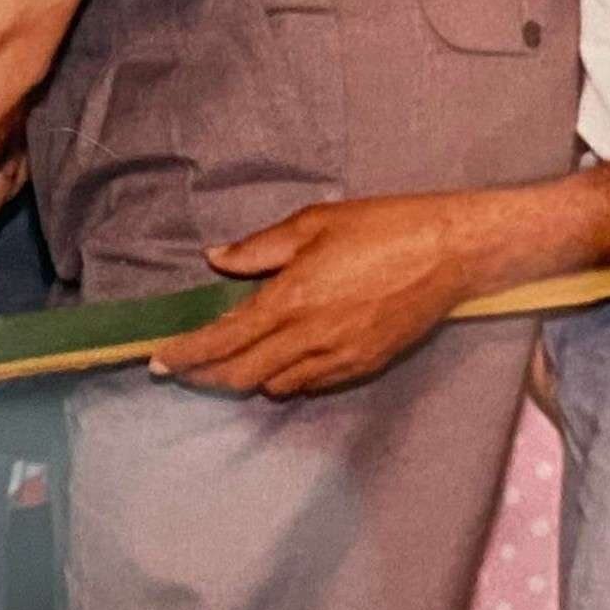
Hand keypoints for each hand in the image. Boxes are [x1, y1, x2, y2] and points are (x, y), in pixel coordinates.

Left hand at [144, 190, 493, 398]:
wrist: (450, 252)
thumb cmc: (382, 227)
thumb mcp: (313, 223)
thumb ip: (258, 248)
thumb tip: (216, 258)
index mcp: (290, 298)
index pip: (222, 340)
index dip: (186, 355)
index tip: (159, 362)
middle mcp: (310, 337)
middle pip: (241, 375)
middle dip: (205, 376)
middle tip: (183, 369)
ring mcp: (340, 358)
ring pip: (275, 385)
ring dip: (245, 378)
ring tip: (226, 364)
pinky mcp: (364, 365)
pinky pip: (311, 385)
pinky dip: (285, 379)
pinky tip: (278, 363)